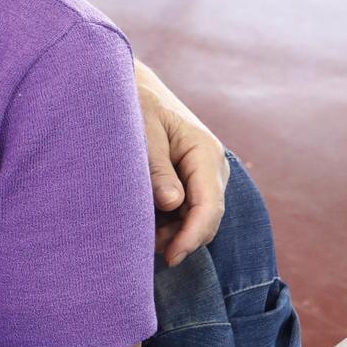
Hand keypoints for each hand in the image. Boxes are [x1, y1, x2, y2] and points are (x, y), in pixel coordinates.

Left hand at [136, 62, 228, 265]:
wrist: (135, 89)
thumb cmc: (136, 106)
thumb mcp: (142, 132)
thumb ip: (156, 167)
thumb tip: (171, 203)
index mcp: (205, 153)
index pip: (209, 206)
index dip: (192, 236)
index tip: (170, 256)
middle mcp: (211, 167)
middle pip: (206, 218)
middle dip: (181, 239)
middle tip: (145, 248)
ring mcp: (203, 176)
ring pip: (196, 218)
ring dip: (173, 233)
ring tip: (140, 232)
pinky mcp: (190, 181)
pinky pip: (186, 211)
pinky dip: (169, 222)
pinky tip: (145, 221)